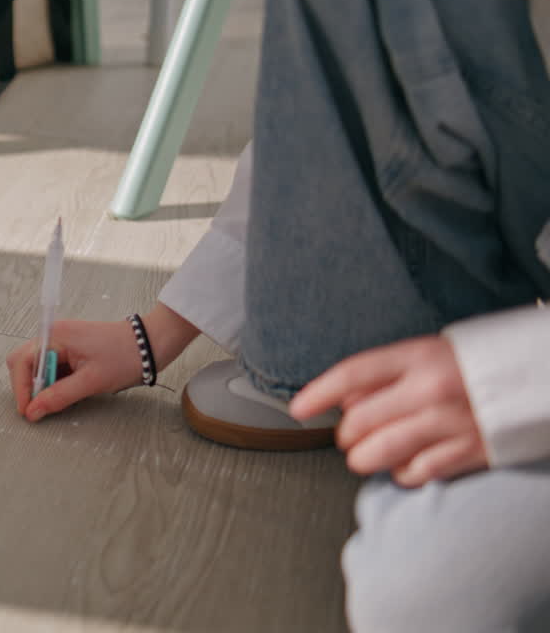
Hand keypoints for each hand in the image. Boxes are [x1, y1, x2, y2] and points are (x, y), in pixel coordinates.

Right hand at [7, 320, 141, 421]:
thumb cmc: (125, 356)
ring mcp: (61, 341)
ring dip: (44, 385)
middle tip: (43, 405)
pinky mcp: (69, 348)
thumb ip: (59, 396)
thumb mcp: (91, 381)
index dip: (21, 389)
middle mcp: (53, 334)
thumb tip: (33, 410)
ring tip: (63, 396)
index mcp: (55, 336)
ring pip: (37, 367)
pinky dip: (55, 381)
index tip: (28, 411)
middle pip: (24, 363)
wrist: (149, 345)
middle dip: (30, 386)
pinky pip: (51, 367)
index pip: (21, 362)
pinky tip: (69, 389)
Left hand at [290, 335, 488, 486]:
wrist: (545, 374)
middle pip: (359, 421)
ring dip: (363, 458)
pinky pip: (417, 473)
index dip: (318, 392)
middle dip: (345, 433)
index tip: (297, 407)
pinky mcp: (471, 452)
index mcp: (421, 356)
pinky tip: (405, 465)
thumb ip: (389, 373)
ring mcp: (451, 423)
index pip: (353, 373)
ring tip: (365, 455)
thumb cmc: (483, 363)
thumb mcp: (433, 350)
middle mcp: (432, 390)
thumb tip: (344, 398)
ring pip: (379, 453)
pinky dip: (403, 473)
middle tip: (349, 435)